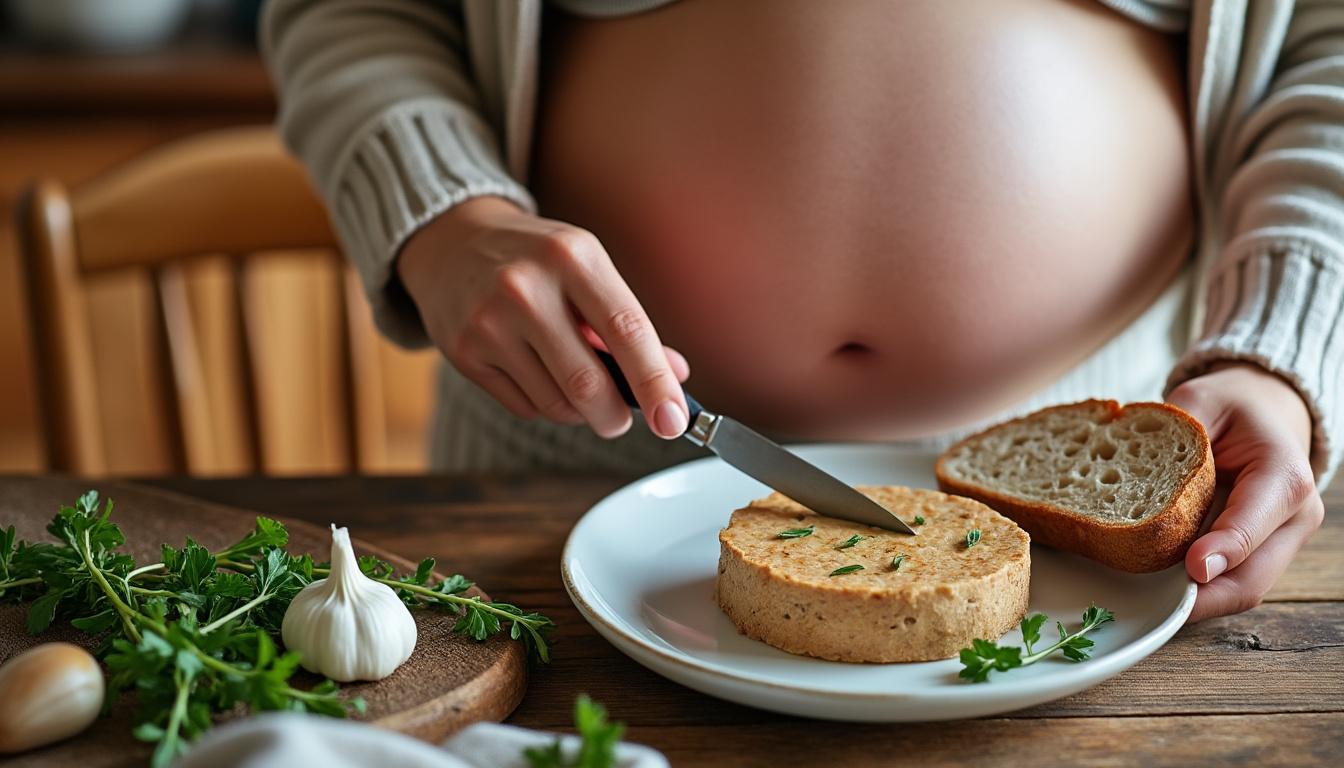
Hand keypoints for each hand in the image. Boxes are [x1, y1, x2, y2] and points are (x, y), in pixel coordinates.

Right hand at [397, 196, 689, 438]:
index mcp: (573, 257)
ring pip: (556, 404)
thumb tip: (675, 376)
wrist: (452, 242)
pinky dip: (545, 405)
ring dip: (580, 413)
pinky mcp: (464, 353)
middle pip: (588, 383)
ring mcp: (490, 322)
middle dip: (615, 417)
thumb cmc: (535, 259)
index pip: (627, 331)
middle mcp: (527, 287)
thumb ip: (629, 323)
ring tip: (578, 388)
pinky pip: (524, 406)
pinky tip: (539, 376)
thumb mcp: (586, 269)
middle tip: (622, 420)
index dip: (656, 384)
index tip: (675, 421)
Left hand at [1166, 362, 1323, 621]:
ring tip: (1150, 603)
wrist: (1266, 413)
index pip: (1254, 523)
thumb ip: (1179, 428)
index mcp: (1283, 475)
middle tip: (1156, 607)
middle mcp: (1292, 516)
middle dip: (1205, 598)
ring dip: (1198, 601)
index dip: (1223, 549)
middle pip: (1252, 577)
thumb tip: (1142, 465)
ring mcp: (1281, 540)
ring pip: (1243, 588)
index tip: (1192, 567)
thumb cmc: (1234, 407)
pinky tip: (1161, 590)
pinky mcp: (1262, 552)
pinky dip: (1200, 590)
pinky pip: (1232, 581)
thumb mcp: (1203, 398)